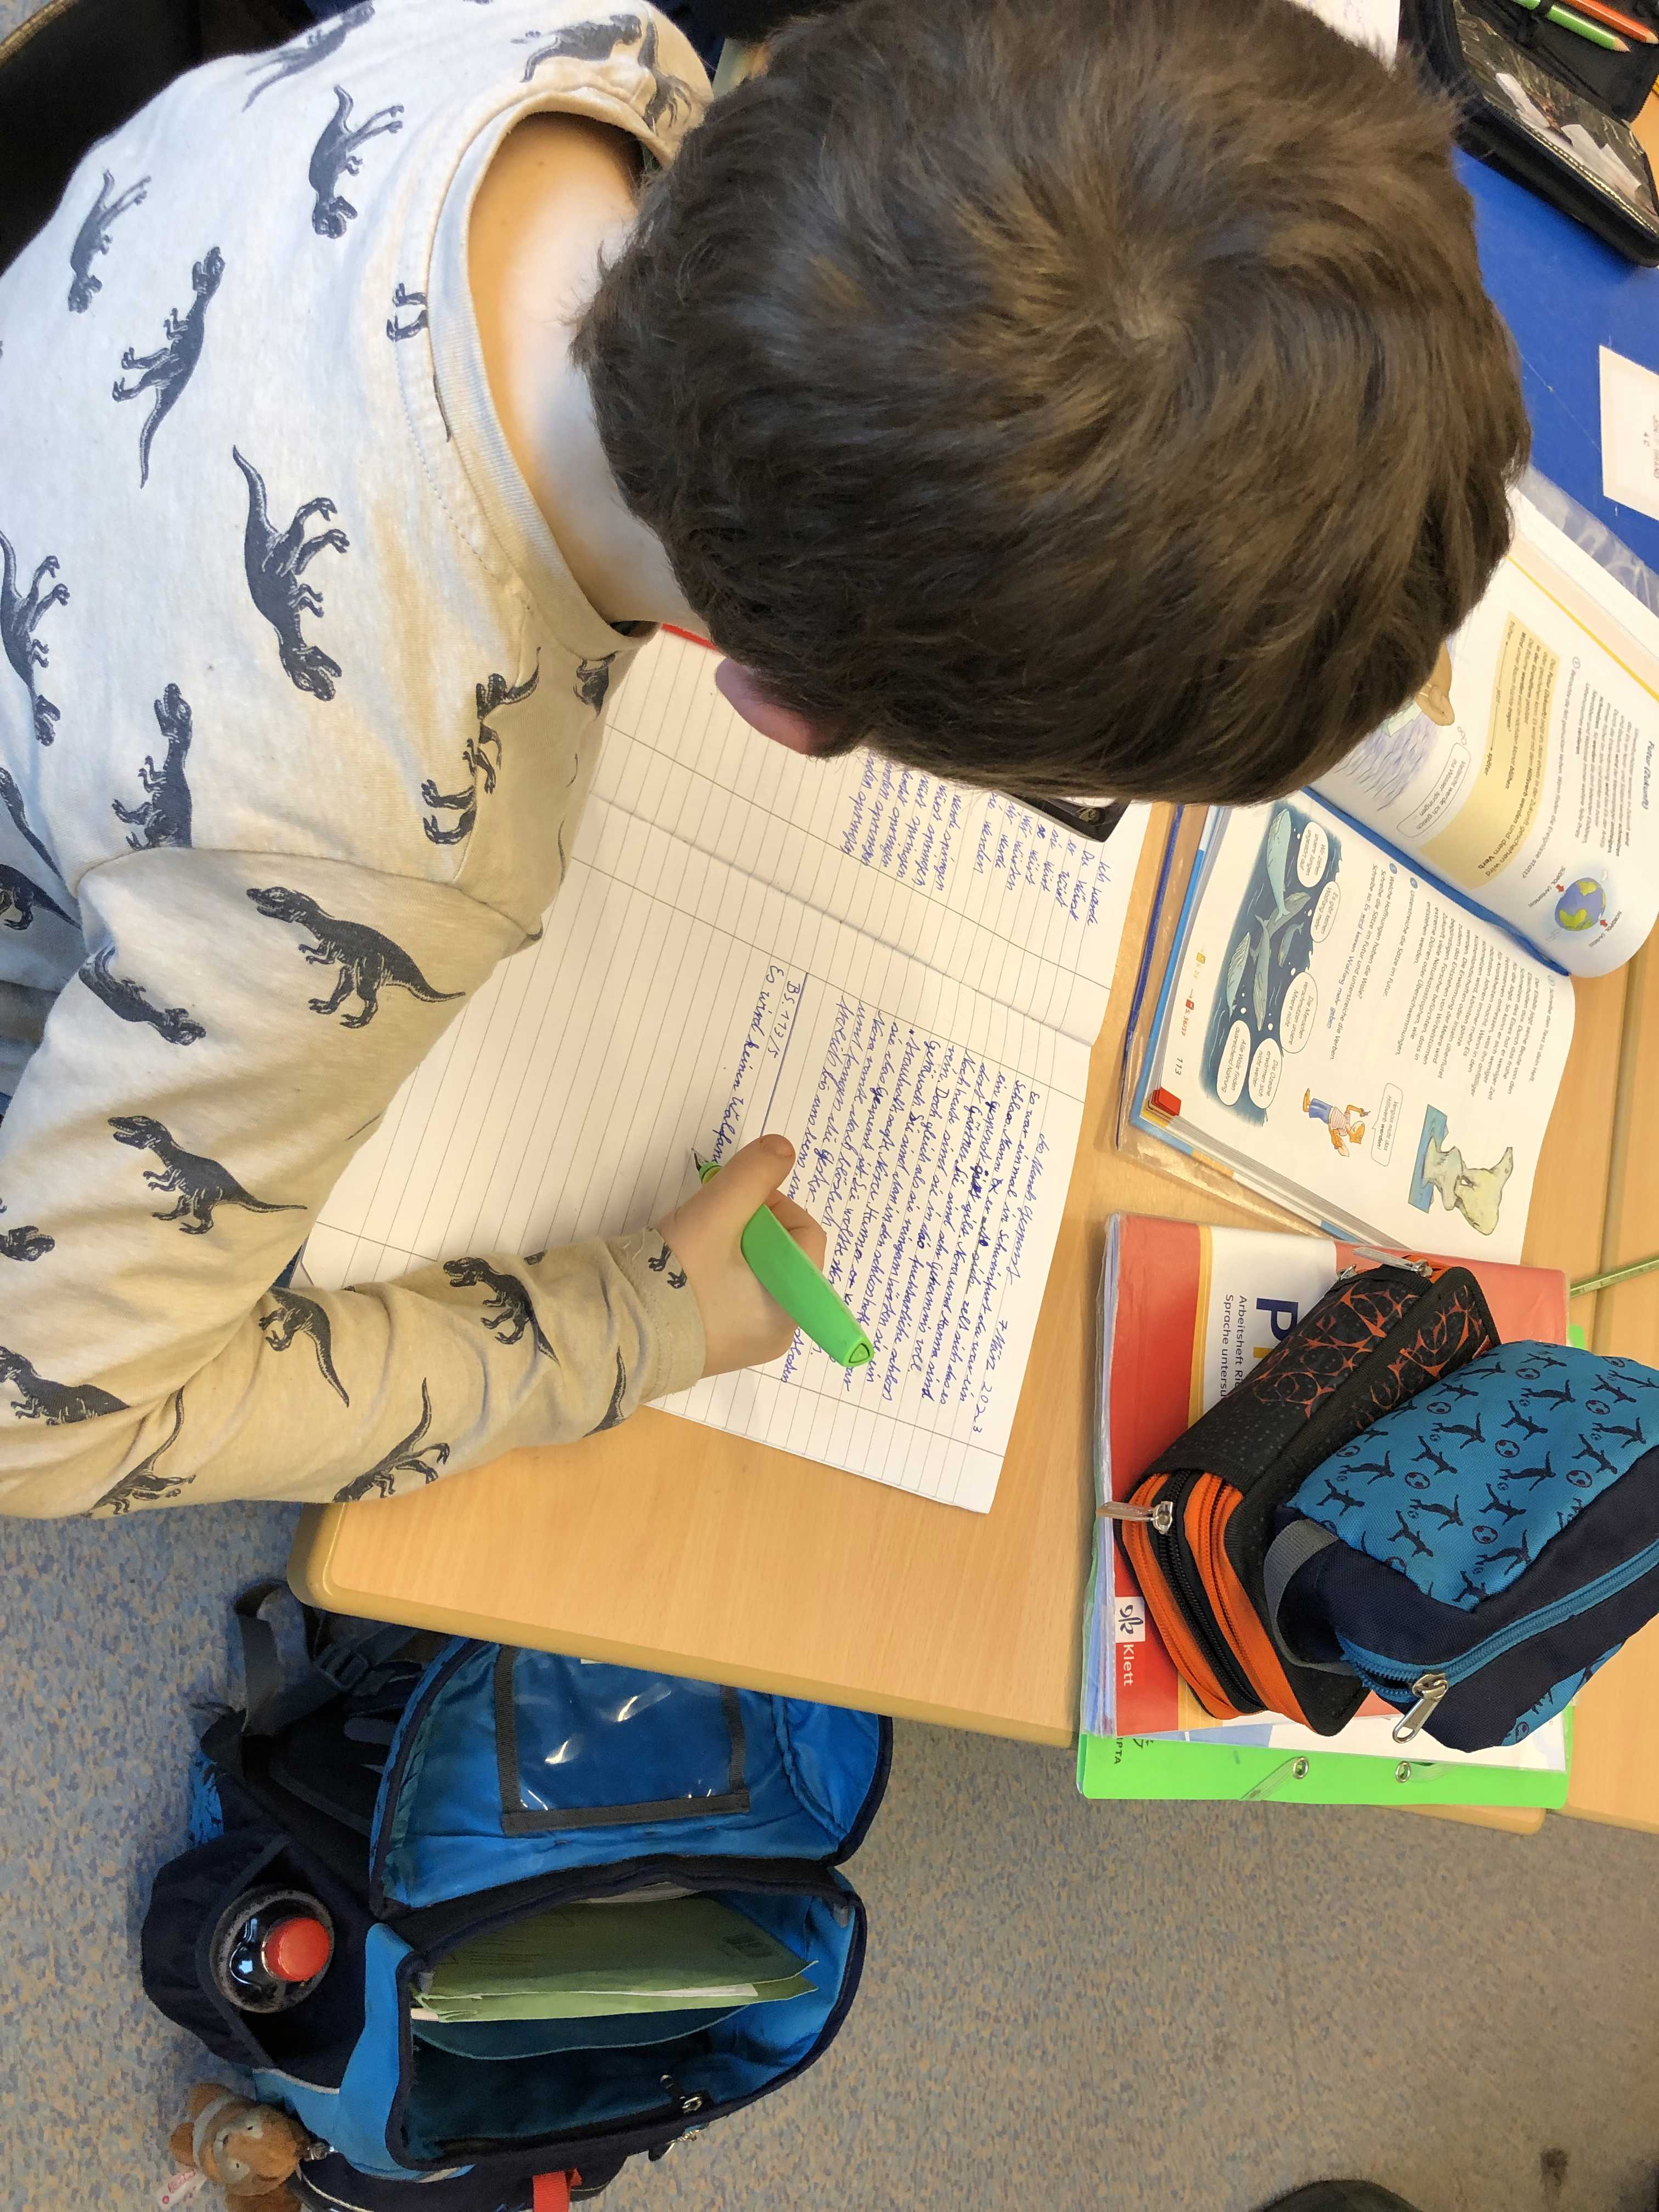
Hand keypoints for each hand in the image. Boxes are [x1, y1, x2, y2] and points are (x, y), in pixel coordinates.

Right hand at [656, 1134, 825, 1377]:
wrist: (615, 1332)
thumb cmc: (674, 1278)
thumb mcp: (715, 1215)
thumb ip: (752, 1177)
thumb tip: (783, 1147)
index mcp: (791, 1308)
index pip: (804, 1236)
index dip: (773, 1204)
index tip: (733, 1199)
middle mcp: (777, 1331)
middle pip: (781, 1254)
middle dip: (749, 1226)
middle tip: (710, 1219)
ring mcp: (746, 1342)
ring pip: (755, 1272)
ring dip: (730, 1246)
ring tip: (695, 1243)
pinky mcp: (717, 1344)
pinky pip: (732, 1295)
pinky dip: (717, 1272)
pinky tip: (687, 1268)